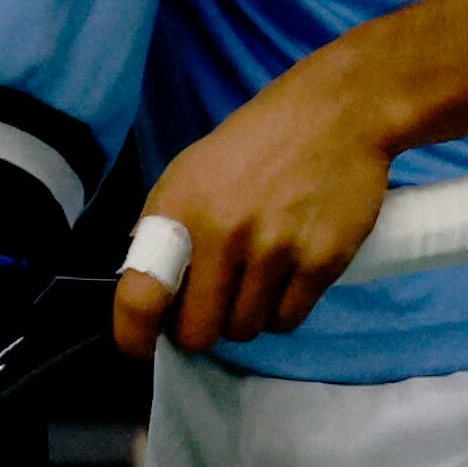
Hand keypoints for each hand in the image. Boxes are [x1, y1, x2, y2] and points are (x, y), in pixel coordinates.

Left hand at [110, 50, 399, 357]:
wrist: (333, 116)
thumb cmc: (254, 145)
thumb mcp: (190, 170)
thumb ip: (163, 224)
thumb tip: (139, 278)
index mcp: (180, 208)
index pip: (143, 292)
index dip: (134, 333)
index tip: (137, 350)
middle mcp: (223, 233)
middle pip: (199, 330)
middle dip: (198, 330)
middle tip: (207, 311)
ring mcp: (275, 250)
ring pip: (246, 330)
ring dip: (244, 319)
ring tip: (252, 283)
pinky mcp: (321, 262)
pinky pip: (288, 320)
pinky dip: (280, 312)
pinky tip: (282, 282)